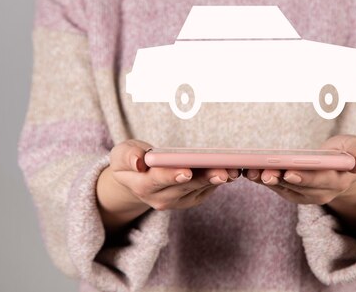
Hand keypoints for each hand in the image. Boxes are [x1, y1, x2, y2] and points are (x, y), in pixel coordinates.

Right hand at [96, 139, 239, 232]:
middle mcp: (160, 198)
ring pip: (200, 189)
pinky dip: (219, 180)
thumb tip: (138, 162)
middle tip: (222, 172)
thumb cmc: (131, 160)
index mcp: (142, 185)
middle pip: (185, 186)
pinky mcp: (191, 199)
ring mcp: (177, 201)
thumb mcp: (121, 154)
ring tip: (233, 170)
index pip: (158, 180)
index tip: (186, 172)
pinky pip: (207, 190)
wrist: (138, 177)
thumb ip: (128, 156)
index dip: (172, 176)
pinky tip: (232, 171)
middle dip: (204, 178)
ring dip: (217, 179)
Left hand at [242, 134, 355, 206]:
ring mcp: (308, 196)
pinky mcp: (296, 194)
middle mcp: (324, 193)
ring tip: (252, 171)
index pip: (322, 180)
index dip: (305, 177)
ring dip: (268, 181)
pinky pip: (279, 189)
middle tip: (264, 173)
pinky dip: (265, 181)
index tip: (289, 172)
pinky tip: (252, 172)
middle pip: (299, 187)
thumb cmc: (350, 153)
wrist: (344, 169)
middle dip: (280, 179)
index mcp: (340, 180)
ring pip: (286, 190)